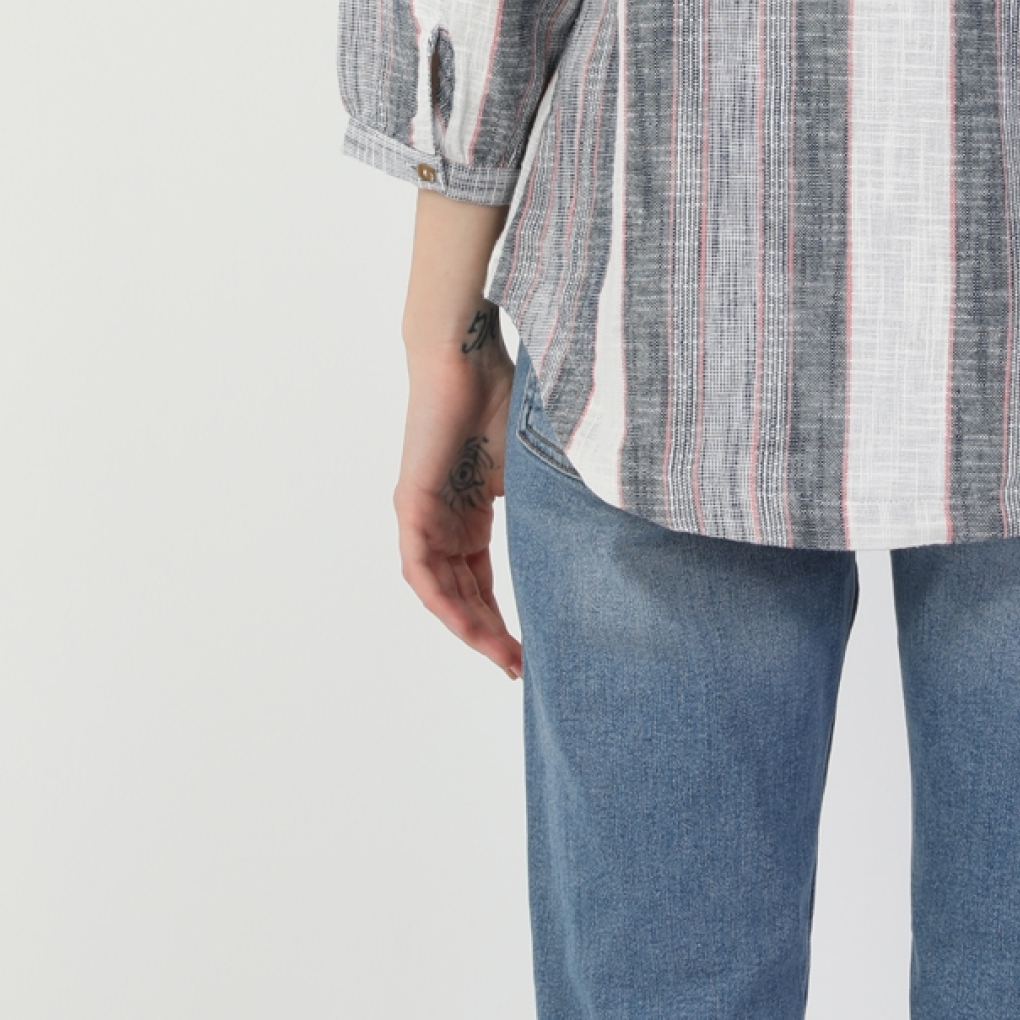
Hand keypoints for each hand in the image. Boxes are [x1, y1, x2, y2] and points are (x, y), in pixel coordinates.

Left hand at [395, 196, 521, 677]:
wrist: (465, 353)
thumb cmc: (504, 393)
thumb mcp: (536, 464)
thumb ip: (551, 500)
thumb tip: (609, 528)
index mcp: (468, 511)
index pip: (480, 579)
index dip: (502, 618)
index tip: (529, 651)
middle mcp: (441, 520)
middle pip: (460, 594)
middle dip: (490, 635)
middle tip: (521, 667)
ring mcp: (422, 514)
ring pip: (439, 590)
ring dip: (469, 627)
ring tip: (502, 655)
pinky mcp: (410, 503)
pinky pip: (419, 569)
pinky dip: (441, 600)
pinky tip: (464, 625)